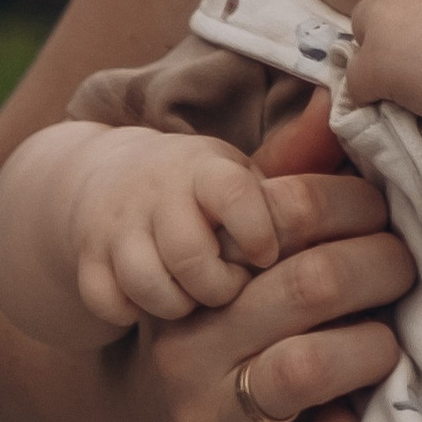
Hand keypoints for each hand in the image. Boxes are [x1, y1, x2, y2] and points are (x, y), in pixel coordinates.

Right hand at [64, 127, 279, 326]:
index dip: (254, 229)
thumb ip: (299, 156)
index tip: (268, 255)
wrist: (116, 183)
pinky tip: (160, 309)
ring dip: (183, 304)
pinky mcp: (89, 261)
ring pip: (149, 282)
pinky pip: (108, 302)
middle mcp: (157, 193)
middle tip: (240, 290)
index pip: (230, 192)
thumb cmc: (210, 190)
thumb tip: (333, 108)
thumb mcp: (250, 169)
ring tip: (204, 303)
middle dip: (221, 285)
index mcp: (207, 168)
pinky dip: (133, 313)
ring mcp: (118, 228)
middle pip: (189, 253)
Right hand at [139, 91, 416, 421]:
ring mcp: (208, 420)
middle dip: (383, 267)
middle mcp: (191, 342)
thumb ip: (293, 174)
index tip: (391, 210)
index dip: (361, 202)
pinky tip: (355, 417)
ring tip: (386, 341)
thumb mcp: (247, 240)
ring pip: (309, 368)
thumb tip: (338, 97)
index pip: (290, 211)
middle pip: (310, 283)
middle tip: (410, 268)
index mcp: (199, 268)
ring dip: (372, 347)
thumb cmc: (236, 310)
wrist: (149, 420)